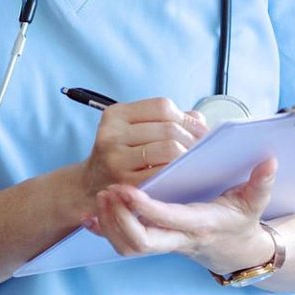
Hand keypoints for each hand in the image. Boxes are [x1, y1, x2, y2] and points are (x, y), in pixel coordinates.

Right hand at [78, 97, 207, 204]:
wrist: (90, 187)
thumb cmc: (121, 156)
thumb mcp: (134, 131)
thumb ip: (166, 121)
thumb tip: (200, 120)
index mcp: (116, 114)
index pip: (162, 107)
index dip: (187, 119)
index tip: (200, 131)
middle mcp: (112, 134)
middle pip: (168, 129)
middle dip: (192, 139)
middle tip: (204, 150)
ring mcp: (116, 159)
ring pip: (169, 149)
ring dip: (188, 156)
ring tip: (194, 162)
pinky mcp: (124, 183)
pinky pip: (163, 173)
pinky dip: (178, 172)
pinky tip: (182, 175)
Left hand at [88, 157, 279, 274]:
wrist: (233, 249)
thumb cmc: (240, 219)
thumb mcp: (254, 201)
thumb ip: (261, 182)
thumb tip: (269, 161)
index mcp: (200, 224)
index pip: (169, 220)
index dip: (146, 207)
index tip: (126, 188)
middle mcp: (178, 239)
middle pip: (140, 242)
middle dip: (119, 219)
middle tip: (106, 192)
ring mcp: (163, 244)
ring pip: (128, 247)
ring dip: (109, 225)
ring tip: (99, 198)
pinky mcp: (153, 243)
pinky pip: (123, 245)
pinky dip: (105, 232)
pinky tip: (92, 215)